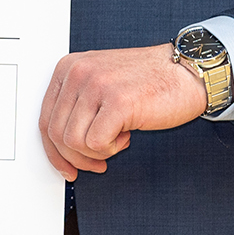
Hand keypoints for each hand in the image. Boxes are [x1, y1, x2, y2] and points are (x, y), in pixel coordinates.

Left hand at [38, 43, 209, 179]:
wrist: (188, 71)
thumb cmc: (149, 80)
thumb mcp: (101, 82)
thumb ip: (77, 105)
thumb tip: (60, 146)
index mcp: (69, 67)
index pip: (45, 119)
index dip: (54, 151)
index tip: (66, 167)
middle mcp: (78, 73)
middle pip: (56, 134)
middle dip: (75, 158)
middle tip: (97, 163)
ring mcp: (97, 86)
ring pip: (73, 142)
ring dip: (97, 152)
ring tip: (117, 140)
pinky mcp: (118, 102)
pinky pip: (96, 144)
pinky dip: (111, 149)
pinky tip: (126, 136)